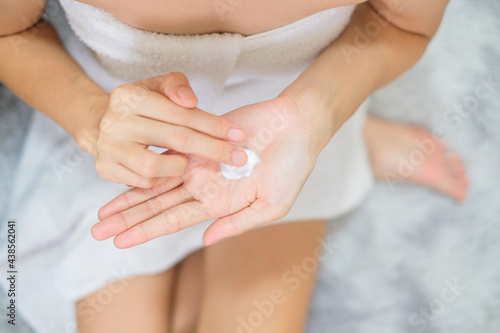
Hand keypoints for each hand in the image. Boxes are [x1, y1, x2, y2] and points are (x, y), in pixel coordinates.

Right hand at [79, 72, 247, 187]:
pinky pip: (143, 182)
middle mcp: (116, 121)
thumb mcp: (157, 86)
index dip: (214, 125)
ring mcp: (109, 147)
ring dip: (180, 167)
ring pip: (155, 167)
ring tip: (188, 163)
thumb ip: (177, 86)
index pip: (181, 113)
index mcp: (130, 95)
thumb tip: (191, 101)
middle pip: (176, 139)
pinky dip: (161, 179)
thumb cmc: (141, 105)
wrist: (101, 124)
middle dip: (213, 149)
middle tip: (238, 157)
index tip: (238, 134)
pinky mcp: (105, 169)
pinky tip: (169, 171)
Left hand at [92, 96, 324, 247]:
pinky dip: (146, 161)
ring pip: (156, 181)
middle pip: (157, 205)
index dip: (146, 231)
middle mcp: (204, 186)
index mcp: (219, 204)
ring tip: (103, 210)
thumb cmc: (292, 168)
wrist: (297, 127)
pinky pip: (166, 150)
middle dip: (128, 219)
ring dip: (129, 195)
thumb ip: (238, 222)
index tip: (119, 242)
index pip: (174, 220)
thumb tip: (205, 239)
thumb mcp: (272, 204)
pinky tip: (123, 169)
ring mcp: (199, 162)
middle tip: (97, 231)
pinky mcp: (199, 138)